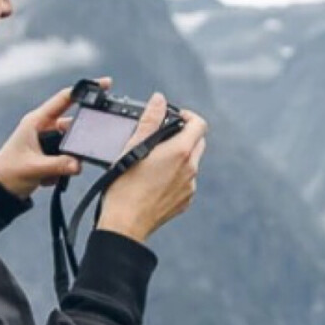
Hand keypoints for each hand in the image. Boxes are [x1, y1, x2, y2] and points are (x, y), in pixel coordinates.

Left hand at [0, 76, 112, 198]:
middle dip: (78, 140)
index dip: (85, 90)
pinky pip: (68, 159)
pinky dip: (62, 170)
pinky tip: (46, 178)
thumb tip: (78, 164)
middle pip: (74, 125)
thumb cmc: (8, 172)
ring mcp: (49, 142)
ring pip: (73, 145)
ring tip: (52, 173)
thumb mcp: (33, 168)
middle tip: (77, 154)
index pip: (64, 99)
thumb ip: (57, 165)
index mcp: (37, 121)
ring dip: (67, 160)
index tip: (106, 84)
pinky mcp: (52, 155)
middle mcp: (44, 127)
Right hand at [97, 92, 207, 242]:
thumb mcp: (132, 147)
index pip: (199, 124)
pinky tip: (155, 180)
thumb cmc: (124, 186)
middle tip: (162, 137)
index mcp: (180, 152)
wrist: (125, 224)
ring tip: (153, 161)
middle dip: (184, 135)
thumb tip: (160, 100)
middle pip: (198, 143)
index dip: (188, 116)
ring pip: (191, 163)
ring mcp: (189, 187)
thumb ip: (149, 120)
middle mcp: (191, 169)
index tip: (174, 117)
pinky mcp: (185, 201)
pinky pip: (186, 181)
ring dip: (178, 156)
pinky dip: (176, 175)